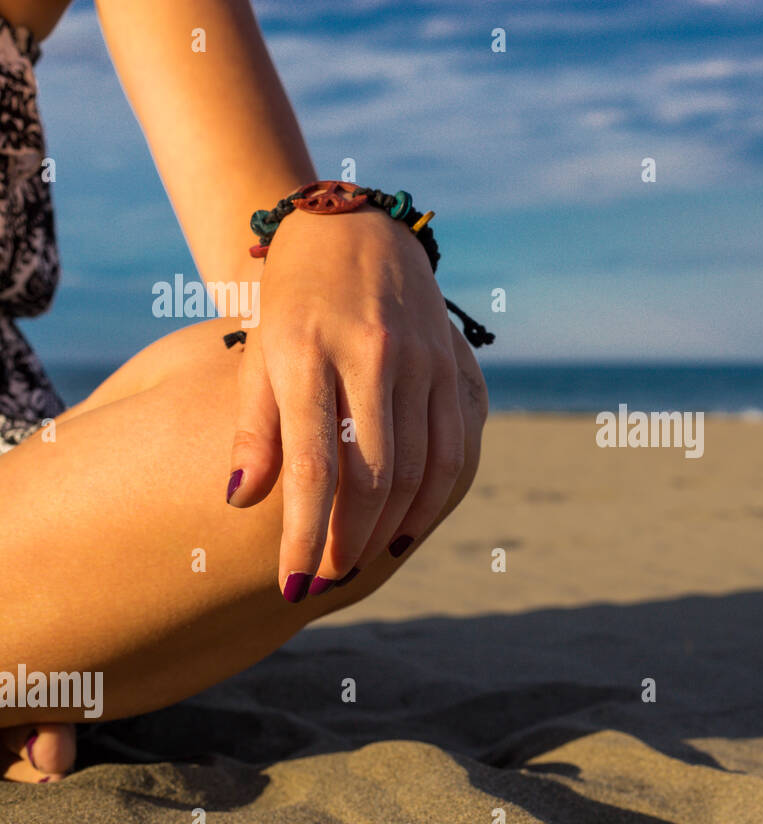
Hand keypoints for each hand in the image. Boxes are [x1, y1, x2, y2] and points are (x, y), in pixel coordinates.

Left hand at [225, 205, 481, 599]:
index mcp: (306, 353)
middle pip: (371, 476)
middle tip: (326, 581)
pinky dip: (433, 499)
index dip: (301, 535)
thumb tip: (241, 500)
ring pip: (419, 470)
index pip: (309, 465)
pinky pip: (454, 449)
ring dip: (390, 529)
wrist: (352, 230)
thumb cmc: (290, 304)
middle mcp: (370, 355)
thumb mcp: (257, 355)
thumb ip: (252, 429)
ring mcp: (420, 359)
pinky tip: (406, 528)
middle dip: (348, 541)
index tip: (291, 587)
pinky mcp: (452, 364)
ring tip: (360, 561)